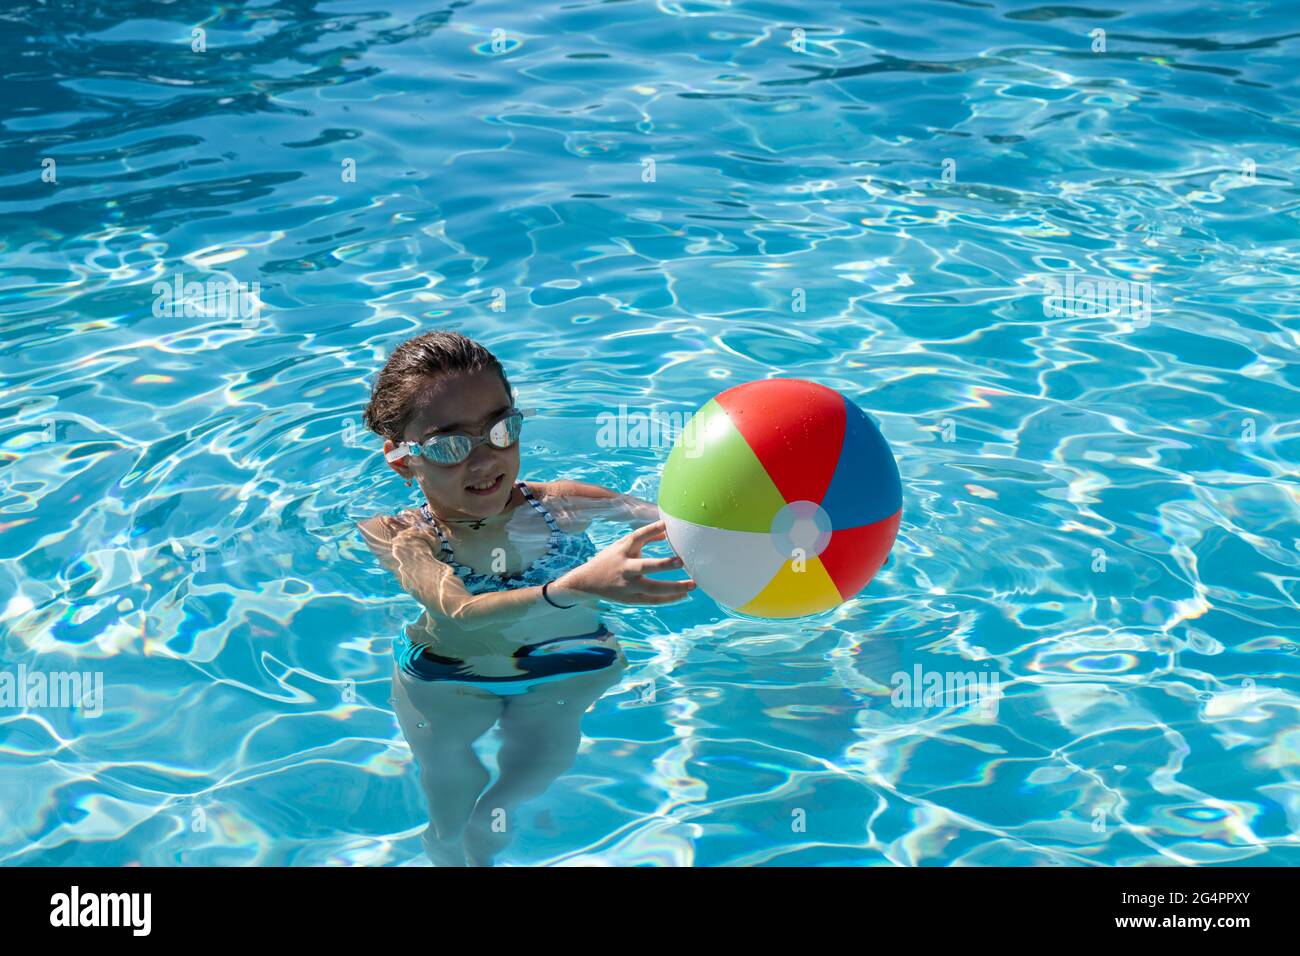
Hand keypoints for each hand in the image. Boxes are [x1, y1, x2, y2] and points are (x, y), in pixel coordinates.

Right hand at [552, 520, 694, 605]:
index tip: (666, 524)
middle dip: (664, 564)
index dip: (651, 530)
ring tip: (693, 584)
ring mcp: (628, 585)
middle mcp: (625, 568)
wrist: (587, 582)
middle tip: (682, 561)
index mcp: (622, 550)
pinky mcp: (631, 599)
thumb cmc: (611, 559)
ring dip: (674, 587)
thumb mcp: (623, 545)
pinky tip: (684, 595)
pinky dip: (669, 599)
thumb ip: (646, 538)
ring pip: (653, 588)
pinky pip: (653, 600)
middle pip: (645, 566)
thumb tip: (666, 530)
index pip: (636, 537)